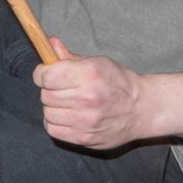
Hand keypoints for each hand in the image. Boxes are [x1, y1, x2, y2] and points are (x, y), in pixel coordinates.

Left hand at [34, 37, 149, 149]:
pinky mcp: (84, 137)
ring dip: (53, 107)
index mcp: (89, 74)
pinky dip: (55, 122)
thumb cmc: (119, 83)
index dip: (41, 73)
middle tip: (61, 88)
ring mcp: (85, 120)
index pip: (47, 76)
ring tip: (66, 102)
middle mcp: (87, 98)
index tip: (45, 73)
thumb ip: (70, 57)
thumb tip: (50, 44)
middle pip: (46, 95)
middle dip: (49, 89)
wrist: (141, 109)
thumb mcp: (97, 62)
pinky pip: (53, 130)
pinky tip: (67, 115)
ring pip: (47, 113)